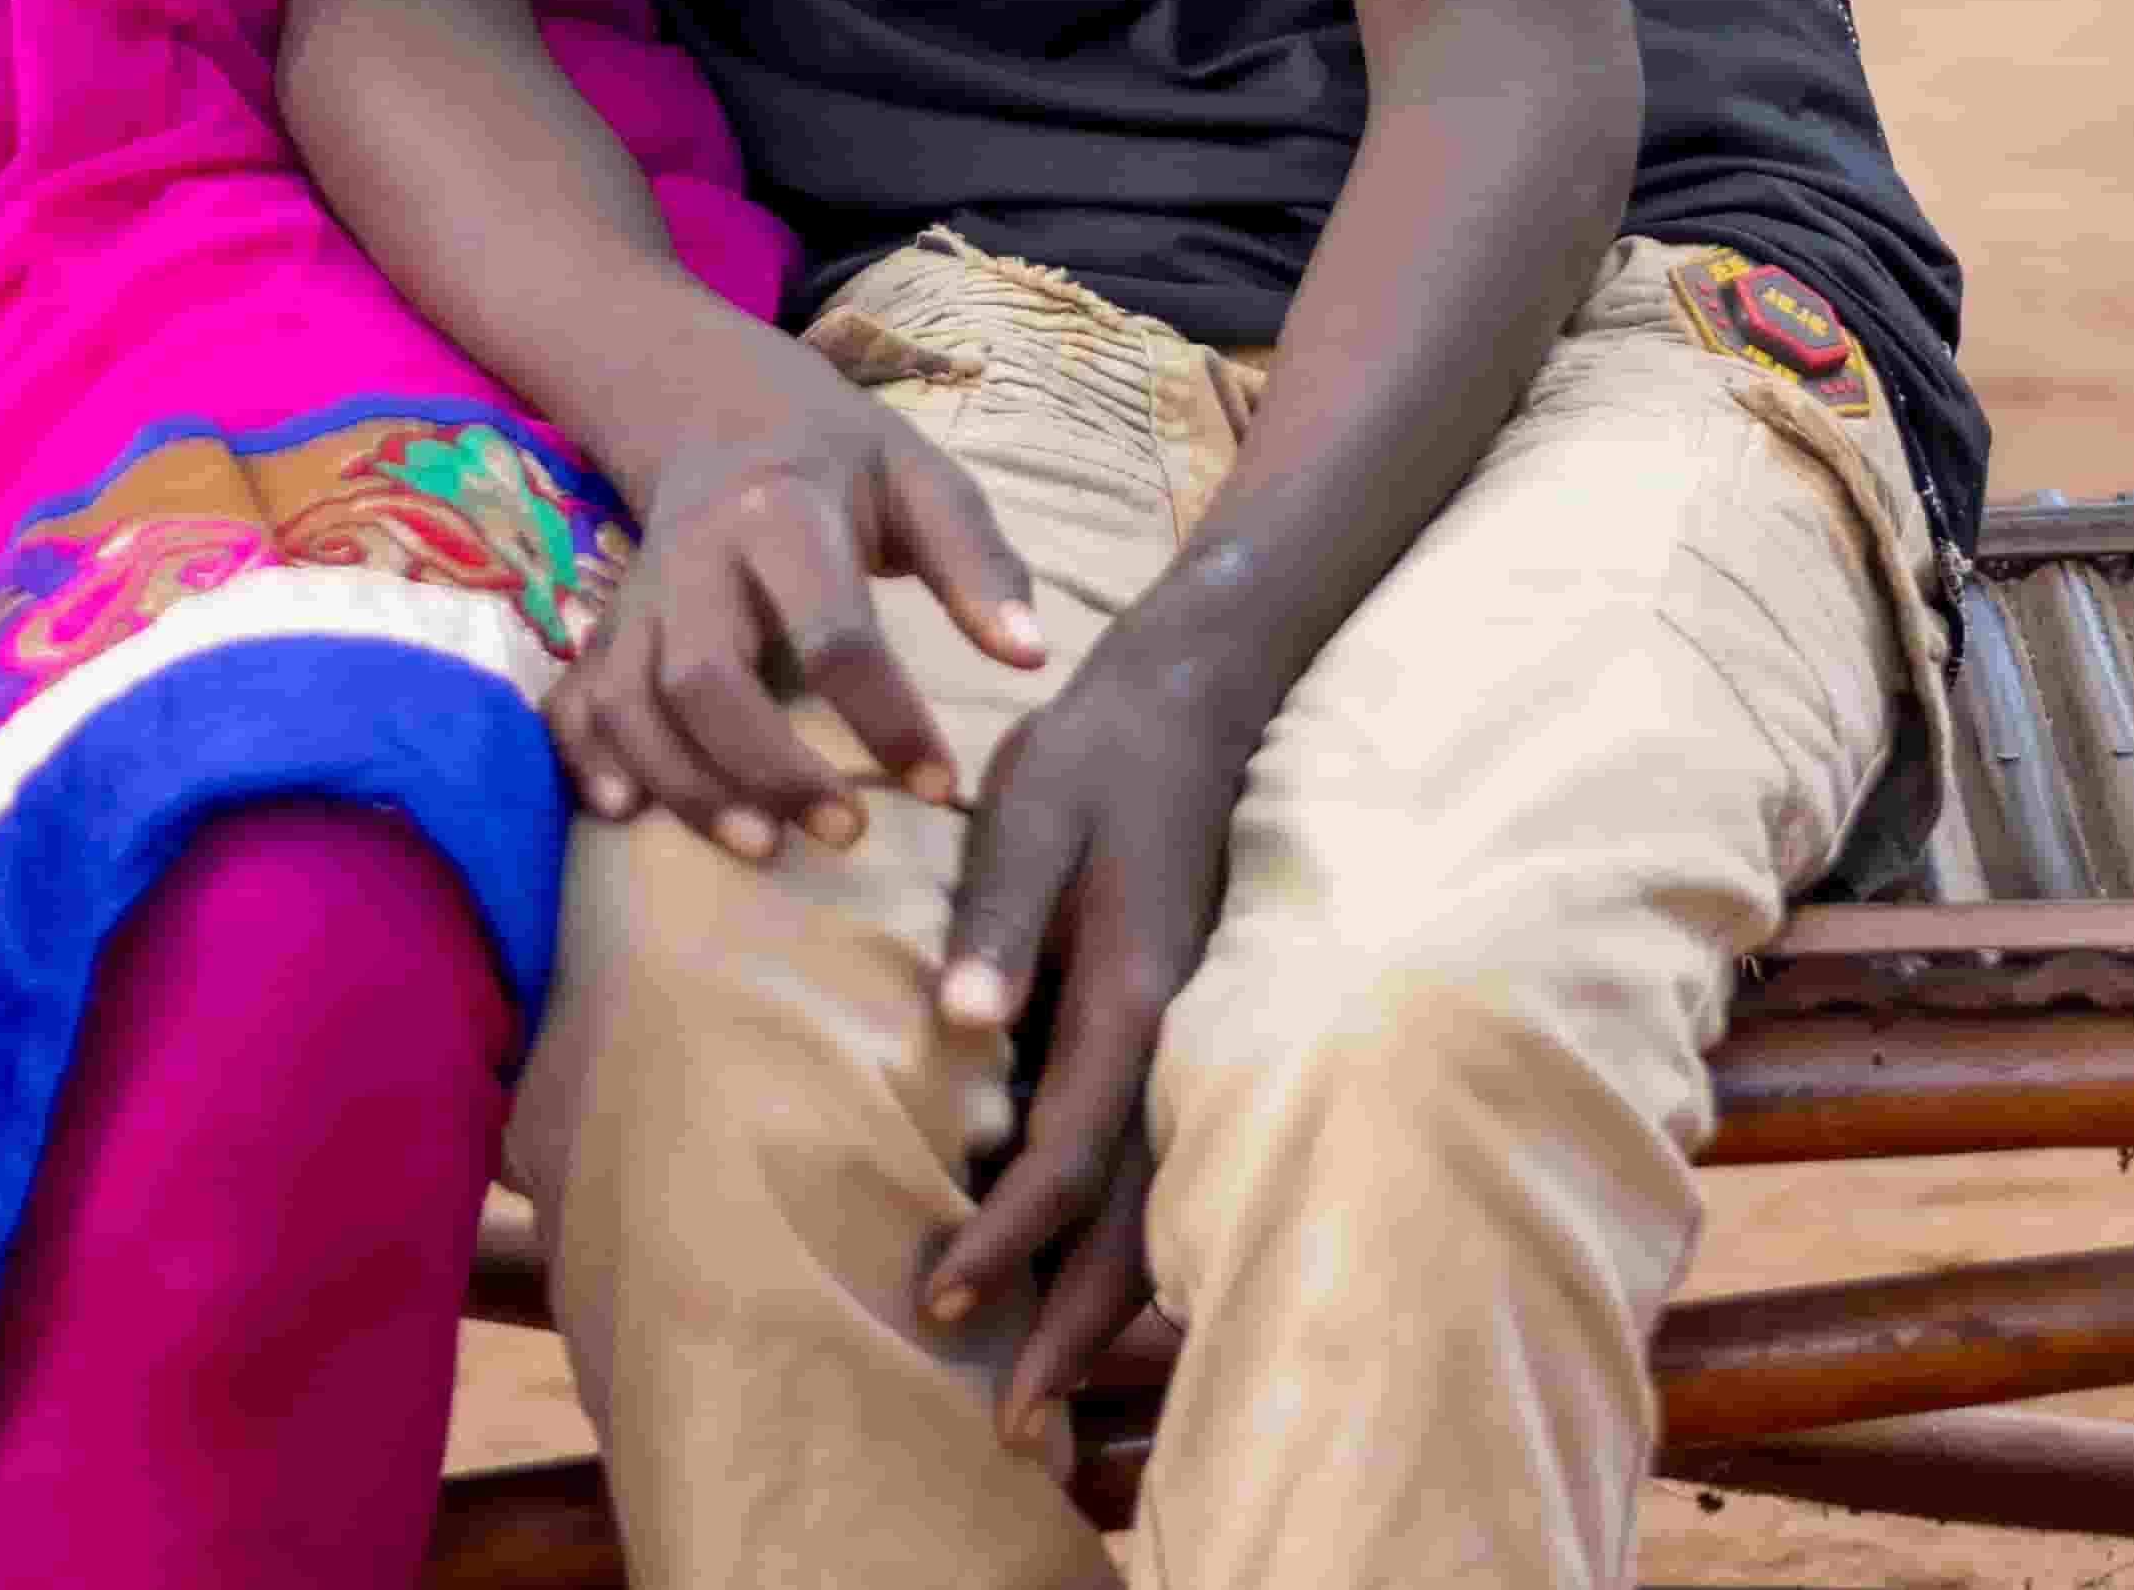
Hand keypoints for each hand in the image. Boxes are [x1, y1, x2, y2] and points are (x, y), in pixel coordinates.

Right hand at [568, 357, 1049, 863]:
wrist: (723, 404)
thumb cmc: (843, 459)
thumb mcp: (922, 479)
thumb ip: (978, 562)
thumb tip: (1032, 655)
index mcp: (783, 513)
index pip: (832, 630)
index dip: (887, 717)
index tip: (939, 784)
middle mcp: (696, 555)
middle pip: (705, 677)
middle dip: (771, 768)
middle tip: (847, 834)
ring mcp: (641, 593)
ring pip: (633, 700)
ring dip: (688, 785)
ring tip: (763, 845)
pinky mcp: (609, 623)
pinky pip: (574, 696)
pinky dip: (584, 757)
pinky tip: (622, 813)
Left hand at [916, 638, 1255, 1444]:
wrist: (1192, 701)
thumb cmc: (1093, 757)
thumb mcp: (1030, 813)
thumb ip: (994, 917)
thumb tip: (957, 1022)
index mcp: (1131, 990)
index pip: (1070, 1149)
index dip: (1010, 1236)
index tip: (941, 1297)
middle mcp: (1171, 1036)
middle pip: (1134, 1218)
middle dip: (1074, 1332)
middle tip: (1009, 1432)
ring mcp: (1184, 1042)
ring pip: (1156, 1206)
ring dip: (1104, 1310)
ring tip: (1042, 1402)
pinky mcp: (1174, 1034)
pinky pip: (1153, 1165)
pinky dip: (1120, 1244)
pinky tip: (1076, 1295)